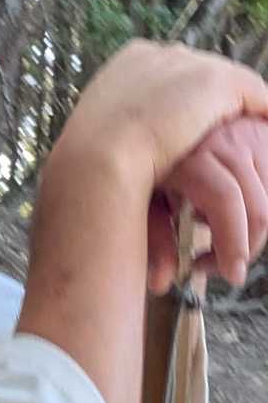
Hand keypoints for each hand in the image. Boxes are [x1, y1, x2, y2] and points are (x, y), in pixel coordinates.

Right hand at [58, 40, 267, 191]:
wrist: (100, 157)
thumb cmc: (92, 160)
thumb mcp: (105, 135)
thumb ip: (126, 126)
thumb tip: (138, 142)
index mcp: (129, 62)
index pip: (169, 75)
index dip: (180, 100)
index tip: (185, 125)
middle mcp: (161, 53)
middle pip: (200, 74)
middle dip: (210, 102)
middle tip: (218, 134)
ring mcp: (190, 64)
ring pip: (229, 84)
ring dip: (236, 109)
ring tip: (248, 136)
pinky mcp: (218, 82)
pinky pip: (256, 98)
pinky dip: (263, 115)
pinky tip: (264, 133)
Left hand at [148, 116, 267, 292]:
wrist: (165, 119)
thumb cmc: (156, 165)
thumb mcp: (147, 200)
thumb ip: (155, 239)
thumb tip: (161, 283)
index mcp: (191, 159)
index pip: (226, 203)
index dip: (232, 245)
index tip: (231, 275)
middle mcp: (225, 142)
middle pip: (258, 207)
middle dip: (248, 247)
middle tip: (227, 266)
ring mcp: (251, 134)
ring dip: (256, 225)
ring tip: (225, 231)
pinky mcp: (266, 133)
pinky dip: (265, 202)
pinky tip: (241, 207)